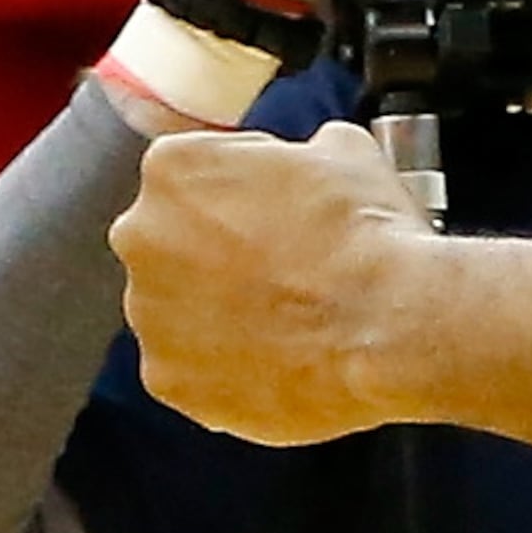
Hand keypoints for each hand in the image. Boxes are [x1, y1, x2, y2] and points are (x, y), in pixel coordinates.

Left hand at [116, 123, 428, 444]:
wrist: (389, 325)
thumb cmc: (366, 238)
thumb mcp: (346, 153)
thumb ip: (305, 153)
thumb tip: (317, 159)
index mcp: (172, 168)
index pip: (192, 178)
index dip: (240, 200)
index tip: (272, 219)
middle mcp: (142, 237)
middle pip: (171, 246)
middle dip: (215, 260)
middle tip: (278, 276)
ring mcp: (150, 315)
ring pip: (177, 313)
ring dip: (217, 317)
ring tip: (282, 326)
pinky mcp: (169, 380)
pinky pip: (190, 373)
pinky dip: (224, 373)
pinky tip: (275, 364)